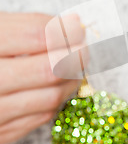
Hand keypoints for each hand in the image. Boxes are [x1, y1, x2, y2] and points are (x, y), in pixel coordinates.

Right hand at [0, 12, 84, 143]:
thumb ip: (25, 27)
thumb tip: (71, 25)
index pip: (36, 35)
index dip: (65, 29)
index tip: (78, 26)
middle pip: (48, 69)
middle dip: (76, 56)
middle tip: (86, 48)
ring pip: (49, 98)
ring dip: (72, 81)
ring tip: (76, 67)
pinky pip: (39, 118)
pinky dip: (55, 100)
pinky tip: (56, 87)